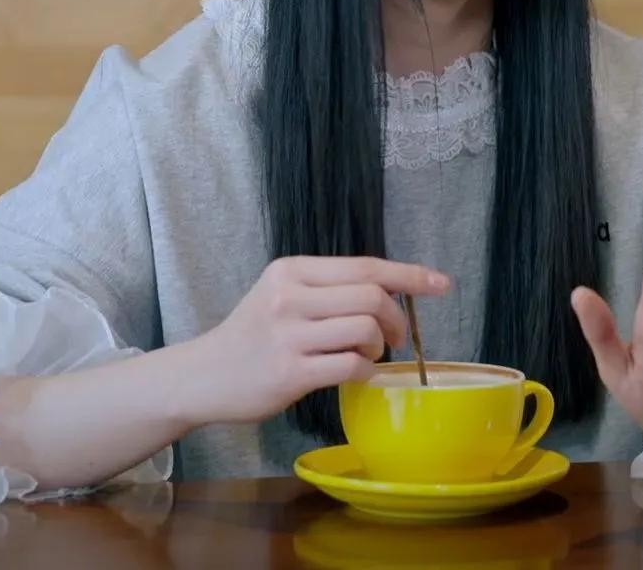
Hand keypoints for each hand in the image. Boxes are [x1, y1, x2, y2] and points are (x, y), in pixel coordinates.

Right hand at [180, 256, 447, 425]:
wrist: (201, 376)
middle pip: (371, 296)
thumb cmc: (253, 336)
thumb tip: (393, 291)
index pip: (365, 266)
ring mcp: (288, 336)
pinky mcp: (290, 372)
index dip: (409, 275)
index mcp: (292, 271)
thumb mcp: (283, 297)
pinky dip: (364, 371)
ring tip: (367, 355)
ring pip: (365, 330)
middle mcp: (289, 297)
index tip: (441, 284)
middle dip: (396, 318)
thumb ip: (329, 290)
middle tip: (395, 338)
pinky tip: (354, 373)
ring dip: (379, 347)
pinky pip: (351, 367)